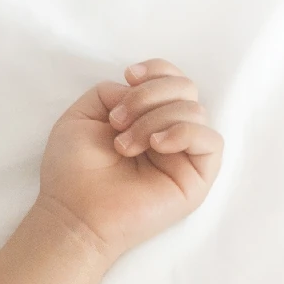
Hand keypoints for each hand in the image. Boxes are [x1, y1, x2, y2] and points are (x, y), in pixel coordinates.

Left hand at [37, 59, 222, 257]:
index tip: (129, 76)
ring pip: (195, 111)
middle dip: (150, 94)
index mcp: (146, 118)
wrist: (74, 214)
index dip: (157, 70)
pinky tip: (155, 145)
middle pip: (186, 89)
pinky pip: (211, 140)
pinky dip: (183, 132)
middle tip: (118, 120)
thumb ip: (110, 92)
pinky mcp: (196, 179)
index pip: (172, 80)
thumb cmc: (72, 171)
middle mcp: (168, 134)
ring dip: (154, 118)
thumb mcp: (82, 115)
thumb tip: (140, 89)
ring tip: (125, 145)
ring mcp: (183, 156)